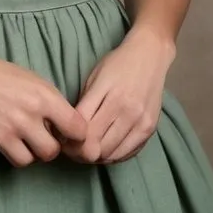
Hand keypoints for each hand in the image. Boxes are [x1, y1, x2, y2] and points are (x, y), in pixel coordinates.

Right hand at [0, 42, 87, 167]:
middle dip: (54, 145)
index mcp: (45, 91)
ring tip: (24, 139)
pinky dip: (18, 155)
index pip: (79, 126)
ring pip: (43, 156)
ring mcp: (17, 125)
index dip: (75, 135)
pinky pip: (20, 160)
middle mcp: (35, 109)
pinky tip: (9, 142)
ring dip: (36, 151)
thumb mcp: (26, 78)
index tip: (64, 134)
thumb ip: (45, 99)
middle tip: (40, 137)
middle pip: (61, 146)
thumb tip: (60, 122)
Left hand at [59, 26, 174, 164]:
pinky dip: (113, 157)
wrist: (150, 55)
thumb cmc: (117, 63)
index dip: (67, 139)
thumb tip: (68, 131)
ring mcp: (140, 120)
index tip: (61, 140)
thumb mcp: (94, 77)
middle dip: (78, 152)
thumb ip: (84, 104)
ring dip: (95, 157)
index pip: (82, 128)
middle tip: (71, 149)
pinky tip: (105, 150)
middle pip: (95, 145)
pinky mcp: (150, 129)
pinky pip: (127, 153)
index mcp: (107, 92)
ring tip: (86, 151)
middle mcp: (125, 109)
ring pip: (110, 153)